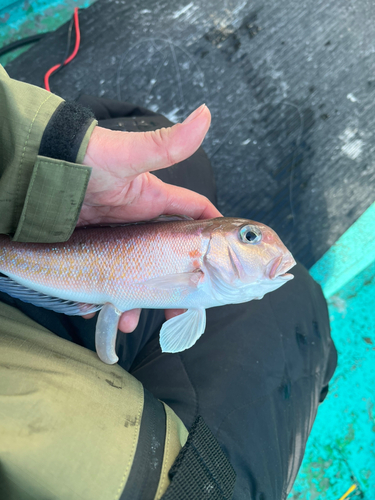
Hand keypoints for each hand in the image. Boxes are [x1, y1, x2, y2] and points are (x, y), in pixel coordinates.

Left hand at [80, 104, 220, 332]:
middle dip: (174, 288)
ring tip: (129, 320)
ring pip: (136, 277)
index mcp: (154, 201)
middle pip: (168, 260)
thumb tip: (205, 114)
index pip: (194, 216)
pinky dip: (104, 299)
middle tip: (176, 312)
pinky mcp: (93, 252)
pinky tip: (98, 310)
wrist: (39, 174)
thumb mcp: (129, 156)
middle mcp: (139, 223)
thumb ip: (167, 145)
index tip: (226, 260)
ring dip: (136, 302)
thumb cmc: (85, 159)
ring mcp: (116, 240)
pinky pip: (104, 281)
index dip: (213, 237)